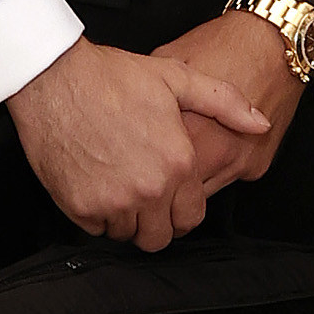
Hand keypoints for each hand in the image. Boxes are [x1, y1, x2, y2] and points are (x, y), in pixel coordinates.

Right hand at [8, 38, 265, 248]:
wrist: (54, 77)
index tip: (169, 197)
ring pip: (126, 235)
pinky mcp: (79, 206)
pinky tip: (94, 183)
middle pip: (159, 237)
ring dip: (124, 218)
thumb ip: (225, 103)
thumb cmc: (111, 77)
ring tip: (117, 185)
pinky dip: (95, 214)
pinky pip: (94, 229)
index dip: (181, 210)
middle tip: (142, 197)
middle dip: (155, 222)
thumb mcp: (176, 78)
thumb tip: (260, 124)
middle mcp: (149, 189)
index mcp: (177, 164)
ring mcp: (113, 201)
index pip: (191, 217)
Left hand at [150, 7, 304, 196]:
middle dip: (162, 184)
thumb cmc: (224, 47)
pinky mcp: (255, 168)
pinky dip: (213, 172)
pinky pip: (226, 181)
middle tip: (150, 167)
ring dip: (188, 183)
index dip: (138, 170)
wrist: (272, 44)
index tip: (133, 163)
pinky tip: (210, 148)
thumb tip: (131, 112)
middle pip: (177, 192)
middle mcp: (215, 153)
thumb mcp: (169, 62)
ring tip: (180, 158)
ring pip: (201, 194)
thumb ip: (150, 96)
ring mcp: (238, 164)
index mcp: (189, 131)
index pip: (154, 172)